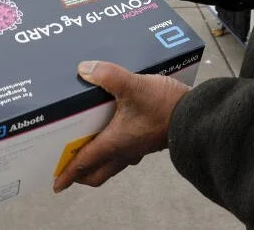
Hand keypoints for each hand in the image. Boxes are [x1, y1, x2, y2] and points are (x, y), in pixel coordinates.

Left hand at [53, 61, 188, 191]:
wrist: (196, 116)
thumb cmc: (165, 107)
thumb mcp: (134, 86)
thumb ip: (108, 76)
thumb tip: (85, 69)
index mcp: (115, 143)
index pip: (84, 163)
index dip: (68, 174)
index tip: (56, 184)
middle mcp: (125, 150)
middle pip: (98, 173)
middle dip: (81, 174)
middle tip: (69, 170)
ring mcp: (138, 148)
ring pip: (112, 164)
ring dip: (98, 162)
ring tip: (87, 150)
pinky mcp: (149, 140)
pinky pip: (126, 152)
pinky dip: (114, 148)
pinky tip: (115, 130)